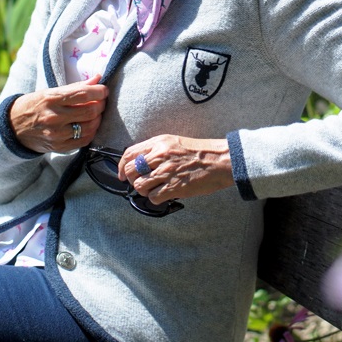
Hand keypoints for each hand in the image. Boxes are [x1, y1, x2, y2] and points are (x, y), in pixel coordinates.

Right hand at [9, 74, 108, 152]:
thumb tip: (98, 79)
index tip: (104, 90)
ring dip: (98, 119)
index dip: (99, 91)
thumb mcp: (50, 91)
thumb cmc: (34, 105)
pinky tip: (89, 125)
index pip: (83, 94)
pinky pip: (84, 140)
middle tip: (101, 101)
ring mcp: (56, 134)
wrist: (13, 128)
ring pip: (90, 127)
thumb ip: (75, 87)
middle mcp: (54, 117)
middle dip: (101, 105)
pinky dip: (91, 132)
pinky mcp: (59, 147)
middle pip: (90, 111)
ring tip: (95, 113)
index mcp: (51, 99)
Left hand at [118, 134, 233, 203]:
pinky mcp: (173, 187)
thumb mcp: (175, 142)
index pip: (129, 153)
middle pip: (130, 170)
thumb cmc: (200, 152)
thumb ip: (157, 150)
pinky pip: (153, 197)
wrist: (219, 161)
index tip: (122, 174)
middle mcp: (160, 156)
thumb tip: (140, 163)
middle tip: (140, 183)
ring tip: (156, 189)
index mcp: (159, 143)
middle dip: (131, 180)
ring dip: (144, 191)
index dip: (122, 166)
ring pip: (139, 186)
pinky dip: (156, 198)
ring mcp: (166, 172)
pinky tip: (165, 194)